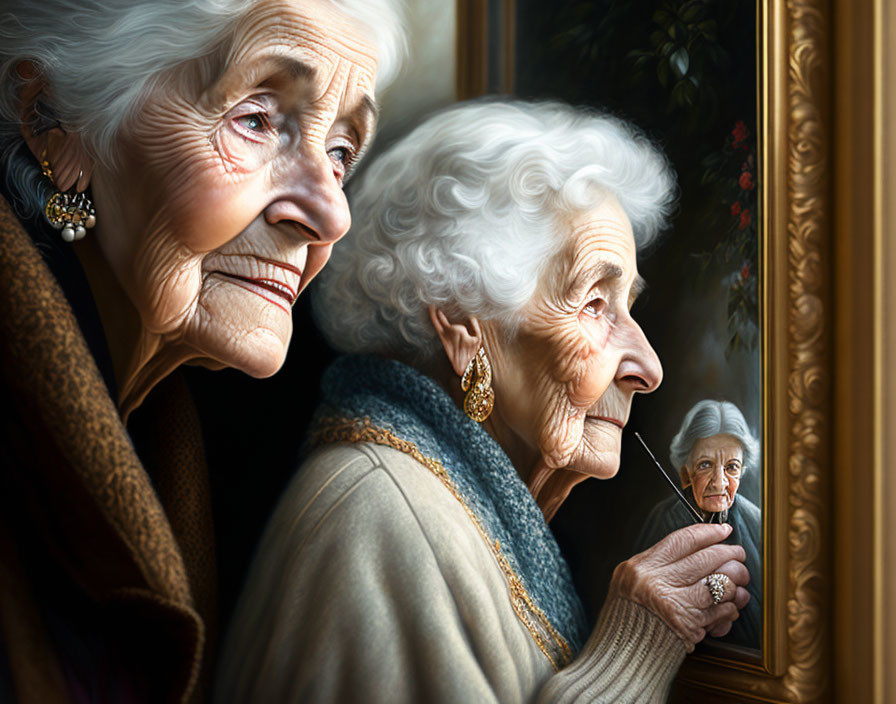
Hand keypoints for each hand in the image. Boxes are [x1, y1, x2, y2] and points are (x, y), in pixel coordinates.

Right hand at [608, 523, 750, 649]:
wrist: (622, 651)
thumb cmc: (627, 612)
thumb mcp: (629, 578)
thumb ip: (657, 562)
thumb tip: (693, 548)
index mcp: (644, 567)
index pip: (683, 541)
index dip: (708, 532)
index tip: (723, 530)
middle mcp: (659, 584)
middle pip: (707, 559)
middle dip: (730, 553)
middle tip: (738, 553)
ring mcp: (677, 606)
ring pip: (721, 583)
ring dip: (737, 580)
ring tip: (739, 579)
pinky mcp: (691, 627)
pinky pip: (722, 611)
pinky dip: (732, 606)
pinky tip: (730, 605)